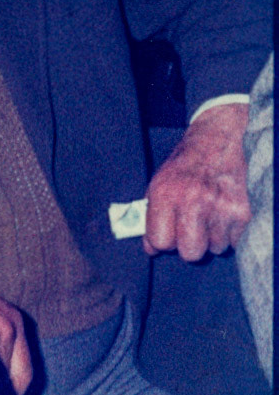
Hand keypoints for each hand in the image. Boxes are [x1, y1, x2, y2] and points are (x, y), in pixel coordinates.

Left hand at [145, 101, 250, 260]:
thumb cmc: (185, 164)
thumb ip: (152, 215)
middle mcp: (193, 202)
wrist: (219, 140)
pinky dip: (228, 233)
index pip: (160, 241)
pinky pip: (233, 241)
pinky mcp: (243, 212)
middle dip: (188, 247)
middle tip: (188, 230)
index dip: (161, 242)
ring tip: (208, 214)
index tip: (165, 237)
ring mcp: (221, 208)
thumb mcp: (159, 183)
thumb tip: (150, 248)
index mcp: (166, 194)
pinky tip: (222, 213)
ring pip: (214, 248)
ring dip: (210, 238)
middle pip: (190, 253)